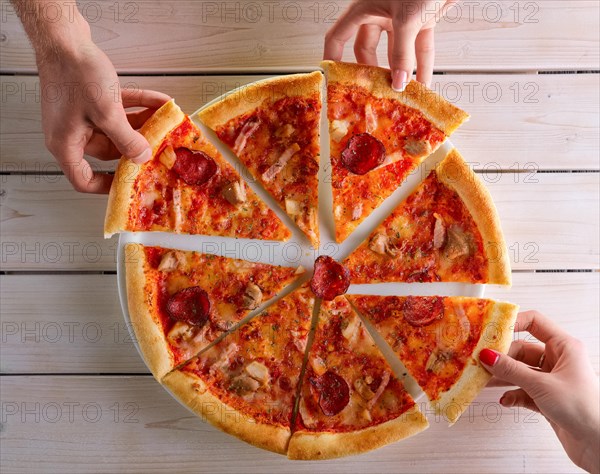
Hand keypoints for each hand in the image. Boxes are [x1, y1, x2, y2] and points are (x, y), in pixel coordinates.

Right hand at [38, 40, 169, 192]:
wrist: (64, 37)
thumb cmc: (76, 75)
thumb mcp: (107, 114)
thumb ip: (127, 140)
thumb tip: (142, 158)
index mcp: (66, 144)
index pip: (83, 179)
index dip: (106, 186)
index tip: (129, 185)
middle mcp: (72, 133)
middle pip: (108, 152)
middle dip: (136, 148)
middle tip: (161, 148)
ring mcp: (80, 115)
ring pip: (117, 129)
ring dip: (142, 125)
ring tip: (166, 123)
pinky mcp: (88, 99)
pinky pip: (117, 110)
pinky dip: (137, 107)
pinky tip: (160, 103)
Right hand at [324, 0, 455, 89]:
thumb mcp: (407, 18)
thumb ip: (402, 54)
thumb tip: (398, 82)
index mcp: (365, 8)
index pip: (339, 36)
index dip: (333, 56)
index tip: (333, 76)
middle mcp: (380, 13)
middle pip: (368, 49)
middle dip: (372, 71)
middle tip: (373, 90)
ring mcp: (402, 18)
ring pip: (396, 52)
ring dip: (400, 72)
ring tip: (400, 93)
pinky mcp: (422, 20)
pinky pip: (419, 48)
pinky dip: (421, 65)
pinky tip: (421, 82)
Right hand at [480, 310, 599, 472]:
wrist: (598, 444)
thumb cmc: (584, 409)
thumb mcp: (541, 385)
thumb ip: (511, 370)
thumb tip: (488, 355)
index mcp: (565, 347)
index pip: (535, 322)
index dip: (513, 323)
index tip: (492, 330)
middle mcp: (559, 360)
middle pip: (522, 349)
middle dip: (501, 356)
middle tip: (482, 361)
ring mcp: (552, 379)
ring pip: (520, 371)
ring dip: (503, 376)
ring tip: (485, 379)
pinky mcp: (547, 398)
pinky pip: (523, 390)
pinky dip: (512, 394)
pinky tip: (505, 400)